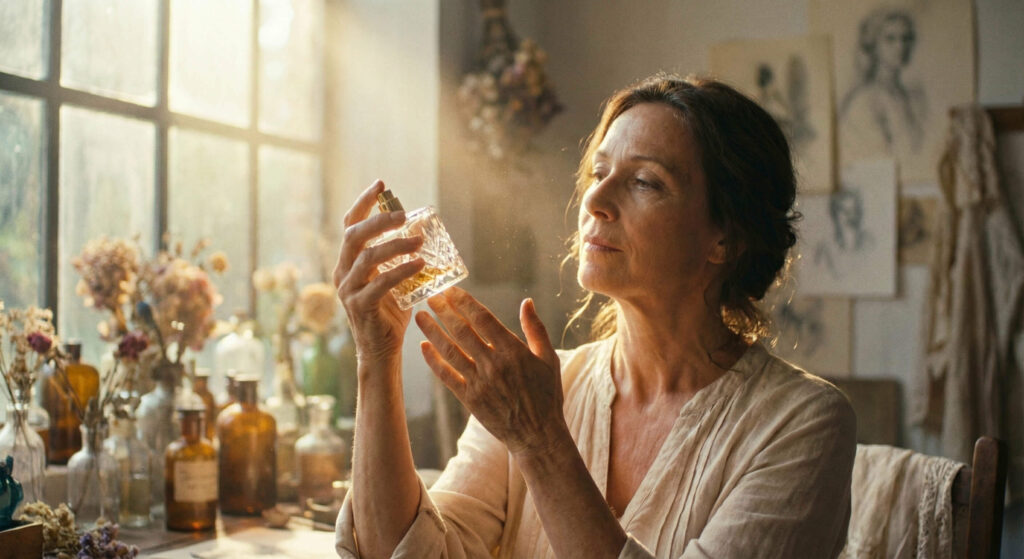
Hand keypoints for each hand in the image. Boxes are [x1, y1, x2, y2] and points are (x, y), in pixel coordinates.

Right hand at [333, 180, 425, 365]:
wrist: (381, 352)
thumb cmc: (389, 314)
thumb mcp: (392, 280)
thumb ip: (398, 258)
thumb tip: (422, 232)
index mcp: (348, 262)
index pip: (350, 225)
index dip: (364, 203)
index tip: (381, 184)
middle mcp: (343, 273)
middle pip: (354, 236)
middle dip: (378, 220)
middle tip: (402, 214)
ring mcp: (348, 290)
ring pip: (367, 258)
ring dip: (395, 245)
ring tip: (419, 241)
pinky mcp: (361, 307)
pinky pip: (380, 284)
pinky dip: (401, 271)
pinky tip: (419, 263)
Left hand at [415, 287, 566, 456]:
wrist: (537, 435)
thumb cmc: (547, 395)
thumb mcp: (549, 358)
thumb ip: (536, 329)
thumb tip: (526, 301)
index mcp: (513, 351)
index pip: (483, 318)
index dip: (465, 302)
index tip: (452, 290)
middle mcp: (493, 364)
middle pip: (462, 331)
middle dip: (444, 311)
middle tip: (430, 295)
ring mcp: (479, 382)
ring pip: (450, 351)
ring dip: (433, 331)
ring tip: (420, 316)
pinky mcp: (469, 399)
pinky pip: (447, 376)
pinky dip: (433, 361)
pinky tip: (423, 347)